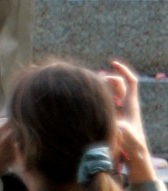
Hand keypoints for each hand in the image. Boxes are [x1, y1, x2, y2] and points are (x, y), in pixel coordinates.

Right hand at [106, 60, 156, 182]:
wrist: (135, 162)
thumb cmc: (134, 150)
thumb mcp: (129, 139)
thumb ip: (124, 130)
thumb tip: (117, 124)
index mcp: (132, 106)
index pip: (131, 82)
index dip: (123, 70)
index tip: (112, 63)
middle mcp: (125, 106)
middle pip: (118, 84)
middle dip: (108, 81)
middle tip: (101, 90)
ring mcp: (118, 112)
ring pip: (109, 92)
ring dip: (101, 90)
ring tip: (94, 97)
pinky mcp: (112, 118)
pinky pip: (104, 102)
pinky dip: (97, 99)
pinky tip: (89, 104)